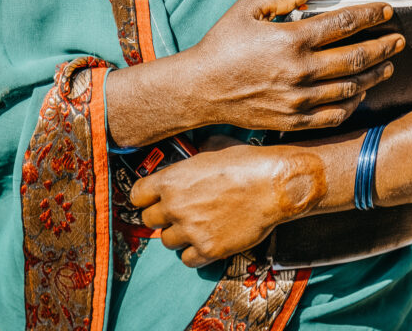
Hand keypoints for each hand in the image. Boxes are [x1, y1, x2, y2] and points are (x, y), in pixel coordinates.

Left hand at [130, 139, 326, 267]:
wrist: (274, 186)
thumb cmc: (247, 164)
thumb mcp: (212, 152)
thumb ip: (192, 161)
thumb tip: (191, 157)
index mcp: (171, 180)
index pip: (137, 195)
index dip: (146, 197)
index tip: (153, 199)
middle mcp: (175, 206)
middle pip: (149, 220)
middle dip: (163, 216)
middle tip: (180, 213)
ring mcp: (190, 230)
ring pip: (167, 241)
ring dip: (179, 235)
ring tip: (197, 227)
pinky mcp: (208, 249)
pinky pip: (187, 260)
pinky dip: (194, 253)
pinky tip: (206, 242)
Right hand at [188, 0, 404, 130]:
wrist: (201, 89)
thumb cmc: (222, 44)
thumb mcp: (248, 8)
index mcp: (291, 39)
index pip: (344, 24)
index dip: (371, 16)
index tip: (387, 12)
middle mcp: (300, 71)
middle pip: (357, 58)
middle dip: (383, 47)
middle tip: (397, 41)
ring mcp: (299, 99)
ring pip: (351, 88)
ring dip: (374, 75)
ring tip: (386, 66)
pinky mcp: (294, 119)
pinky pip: (334, 115)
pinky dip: (352, 104)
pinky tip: (360, 94)